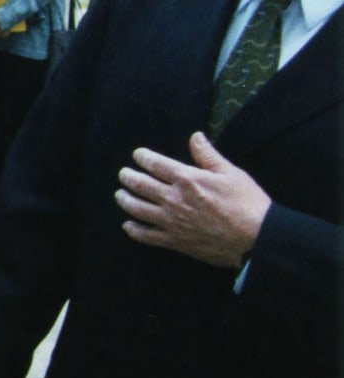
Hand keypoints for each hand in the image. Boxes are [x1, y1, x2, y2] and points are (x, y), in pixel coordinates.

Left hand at [116, 132, 270, 268]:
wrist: (256, 237)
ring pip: (138, 209)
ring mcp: (171, 221)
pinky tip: (128, 225)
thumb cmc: (247, 203)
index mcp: (187, 179)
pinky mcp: (174, 241)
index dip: (143, 157)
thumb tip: (195, 136)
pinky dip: (134, 230)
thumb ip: (208, 155)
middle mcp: (174, 199)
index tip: (137, 155)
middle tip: (123, 174)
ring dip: (125, 200)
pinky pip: (146, 236)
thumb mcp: (231, 173)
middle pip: (141, 185)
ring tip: (120, 195)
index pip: (156, 164)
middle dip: (128, 177)